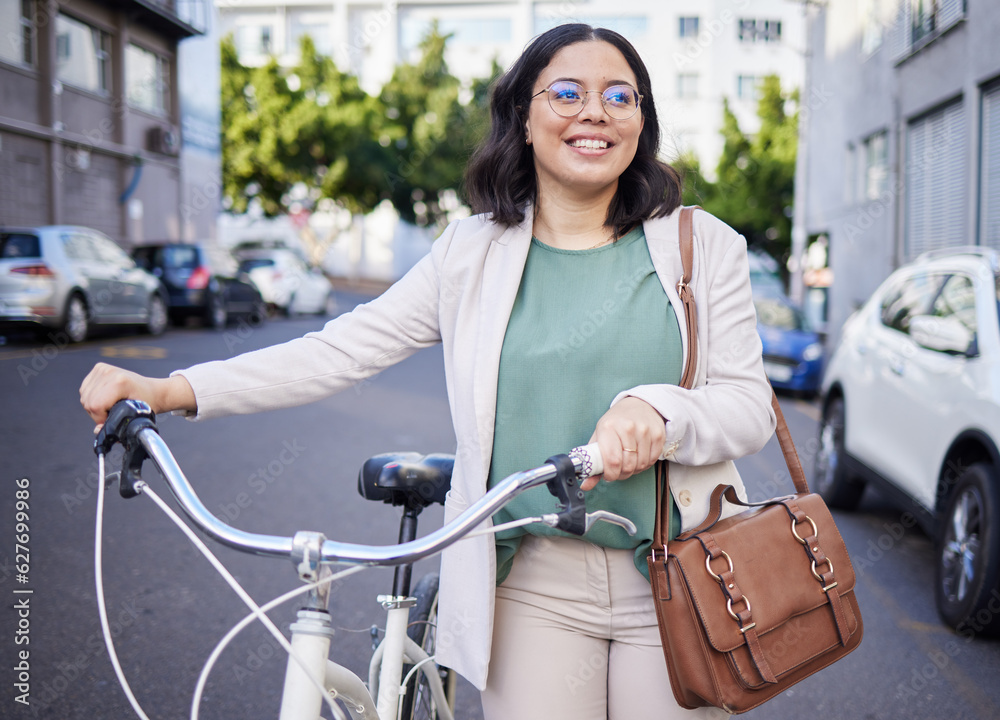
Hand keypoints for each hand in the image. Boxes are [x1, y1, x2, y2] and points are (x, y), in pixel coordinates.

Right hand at [79, 363, 195, 426]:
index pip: (95, 405)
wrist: (151, 390)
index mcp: (119, 382)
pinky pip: (85, 389)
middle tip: (113, 412)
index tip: (113, 418)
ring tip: (110, 405)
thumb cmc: (146, 403)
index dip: (101, 418)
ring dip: (94, 406)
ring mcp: (103, 369)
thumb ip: (115, 426)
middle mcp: (109, 372)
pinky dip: (92, 397)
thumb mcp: (134, 417)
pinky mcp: (99, 368)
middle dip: (98, 413)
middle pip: (88, 402)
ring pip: (84, 396)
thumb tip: (97, 430)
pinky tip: (105, 398)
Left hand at [582, 397, 664, 490]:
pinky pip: (652, 460)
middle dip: (622, 474)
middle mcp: (628, 427)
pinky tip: (639, 457)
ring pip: (641, 465)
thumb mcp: (600, 437)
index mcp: (608, 427)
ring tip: (628, 462)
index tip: (608, 475)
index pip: (612, 461)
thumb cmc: (616, 422)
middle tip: (618, 470)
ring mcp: (645, 430)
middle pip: (627, 465)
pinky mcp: (658, 434)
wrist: (638, 404)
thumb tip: (585, 485)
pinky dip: (645, 464)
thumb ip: (592, 462)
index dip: (610, 474)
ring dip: (634, 470)